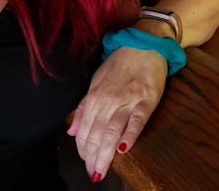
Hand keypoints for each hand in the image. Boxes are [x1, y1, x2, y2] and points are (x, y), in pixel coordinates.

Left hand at [67, 46, 167, 182]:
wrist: (143, 44)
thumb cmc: (119, 64)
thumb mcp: (96, 82)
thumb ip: (84, 107)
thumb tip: (72, 131)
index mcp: (94, 97)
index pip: (84, 131)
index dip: (83, 151)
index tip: (85, 165)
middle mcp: (108, 101)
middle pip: (96, 135)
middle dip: (92, 158)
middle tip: (94, 175)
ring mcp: (127, 101)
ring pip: (112, 132)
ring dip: (105, 154)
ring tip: (102, 171)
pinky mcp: (146, 100)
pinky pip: (136, 120)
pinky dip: (129, 135)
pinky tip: (124, 149)